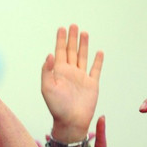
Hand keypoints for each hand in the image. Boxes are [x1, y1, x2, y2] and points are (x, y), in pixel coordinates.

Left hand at [41, 25, 102, 141]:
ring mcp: (81, 78)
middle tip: (73, 25)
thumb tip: (49, 54)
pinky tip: (99, 52)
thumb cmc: (56, 107)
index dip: (60, 40)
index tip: (61, 28)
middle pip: (71, 51)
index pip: (59, 52)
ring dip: (83, 45)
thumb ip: (47, 71)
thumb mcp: (47, 88)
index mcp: (58, 72)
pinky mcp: (92, 84)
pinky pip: (95, 69)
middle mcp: (70, 72)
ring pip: (82, 57)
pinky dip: (97, 61)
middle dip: (72, 38)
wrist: (71, 121)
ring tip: (84, 33)